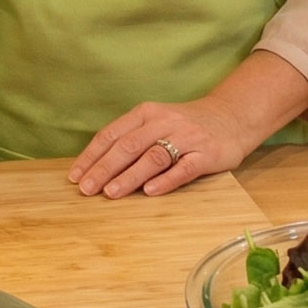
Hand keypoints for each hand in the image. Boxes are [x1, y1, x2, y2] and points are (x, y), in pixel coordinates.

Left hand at [67, 53, 307, 198]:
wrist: (232, 117)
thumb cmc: (185, 124)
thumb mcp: (156, 122)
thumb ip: (131, 138)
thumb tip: (96, 167)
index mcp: (146, 113)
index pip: (112, 134)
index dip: (92, 156)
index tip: (75, 176)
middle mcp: (164, 122)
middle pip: (128, 146)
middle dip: (104, 169)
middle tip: (86, 189)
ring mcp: (187, 138)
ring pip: (153, 157)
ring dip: (129, 176)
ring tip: (111, 194)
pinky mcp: (206, 154)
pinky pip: (183, 168)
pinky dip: (165, 180)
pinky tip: (149, 192)